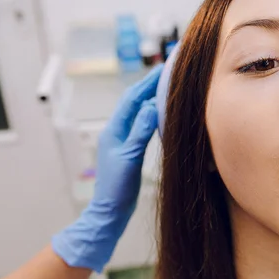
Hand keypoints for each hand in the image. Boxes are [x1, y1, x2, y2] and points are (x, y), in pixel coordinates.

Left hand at [52, 65, 162, 271]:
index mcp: (115, 129)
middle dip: (150, 85)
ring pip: (139, 112)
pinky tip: (163, 114)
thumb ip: (140, 131)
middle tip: (168, 71)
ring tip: (168, 87)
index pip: (133, 98)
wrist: (110, 210)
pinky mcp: (130, 149)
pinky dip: (153, 115)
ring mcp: (124, 140)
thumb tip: (150, 105)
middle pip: (135, 101)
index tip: (163, 68)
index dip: (147, 82)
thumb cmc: (116, 187)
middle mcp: (118, 130)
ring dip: (152, 98)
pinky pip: (143, 125)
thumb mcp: (129, 157)